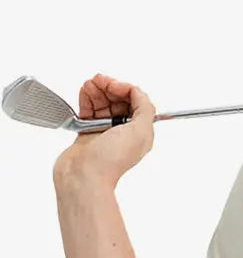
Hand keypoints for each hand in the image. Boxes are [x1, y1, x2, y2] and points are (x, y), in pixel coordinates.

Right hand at [53, 74, 156, 188]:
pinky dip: (87, 98)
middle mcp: (124, 132)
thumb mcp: (139, 132)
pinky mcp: (88, 133)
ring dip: (97, 90)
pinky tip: (85, 92)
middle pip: (119, 100)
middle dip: (109, 86)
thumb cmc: (108, 161)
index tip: (113, 86)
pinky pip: (89, 110)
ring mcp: (105, 132)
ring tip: (89, 85)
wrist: (82, 176)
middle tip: (98, 81)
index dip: (125, 88)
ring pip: (103, 102)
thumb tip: (139, 93)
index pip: (136, 101)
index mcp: (139, 132)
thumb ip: (145, 109)